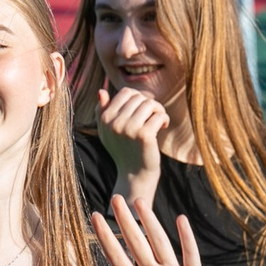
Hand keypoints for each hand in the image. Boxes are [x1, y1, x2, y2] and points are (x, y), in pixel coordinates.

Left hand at [89, 197, 217, 265]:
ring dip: (151, 223)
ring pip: (160, 244)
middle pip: (137, 244)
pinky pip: (190, 256)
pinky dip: (186, 238)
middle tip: (115, 198)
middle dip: (125, 222)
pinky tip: (179, 220)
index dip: (106, 238)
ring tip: (140, 202)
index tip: (94, 218)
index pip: (117, 257)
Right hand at [94, 85, 167, 206]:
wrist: (134, 175)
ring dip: (158, 110)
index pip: (126, 92)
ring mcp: (129, 128)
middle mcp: (114, 122)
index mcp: (104, 118)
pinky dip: (164, 119)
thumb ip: (102, 112)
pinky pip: (159, 115)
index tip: (143, 111)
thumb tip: (101, 91)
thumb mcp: (108, 132)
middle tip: (153, 117)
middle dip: (149, 104)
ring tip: (158, 121)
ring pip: (150, 104)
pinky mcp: (144, 135)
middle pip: (139, 97)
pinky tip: (162, 127)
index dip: (138, 98)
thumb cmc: (123, 151)